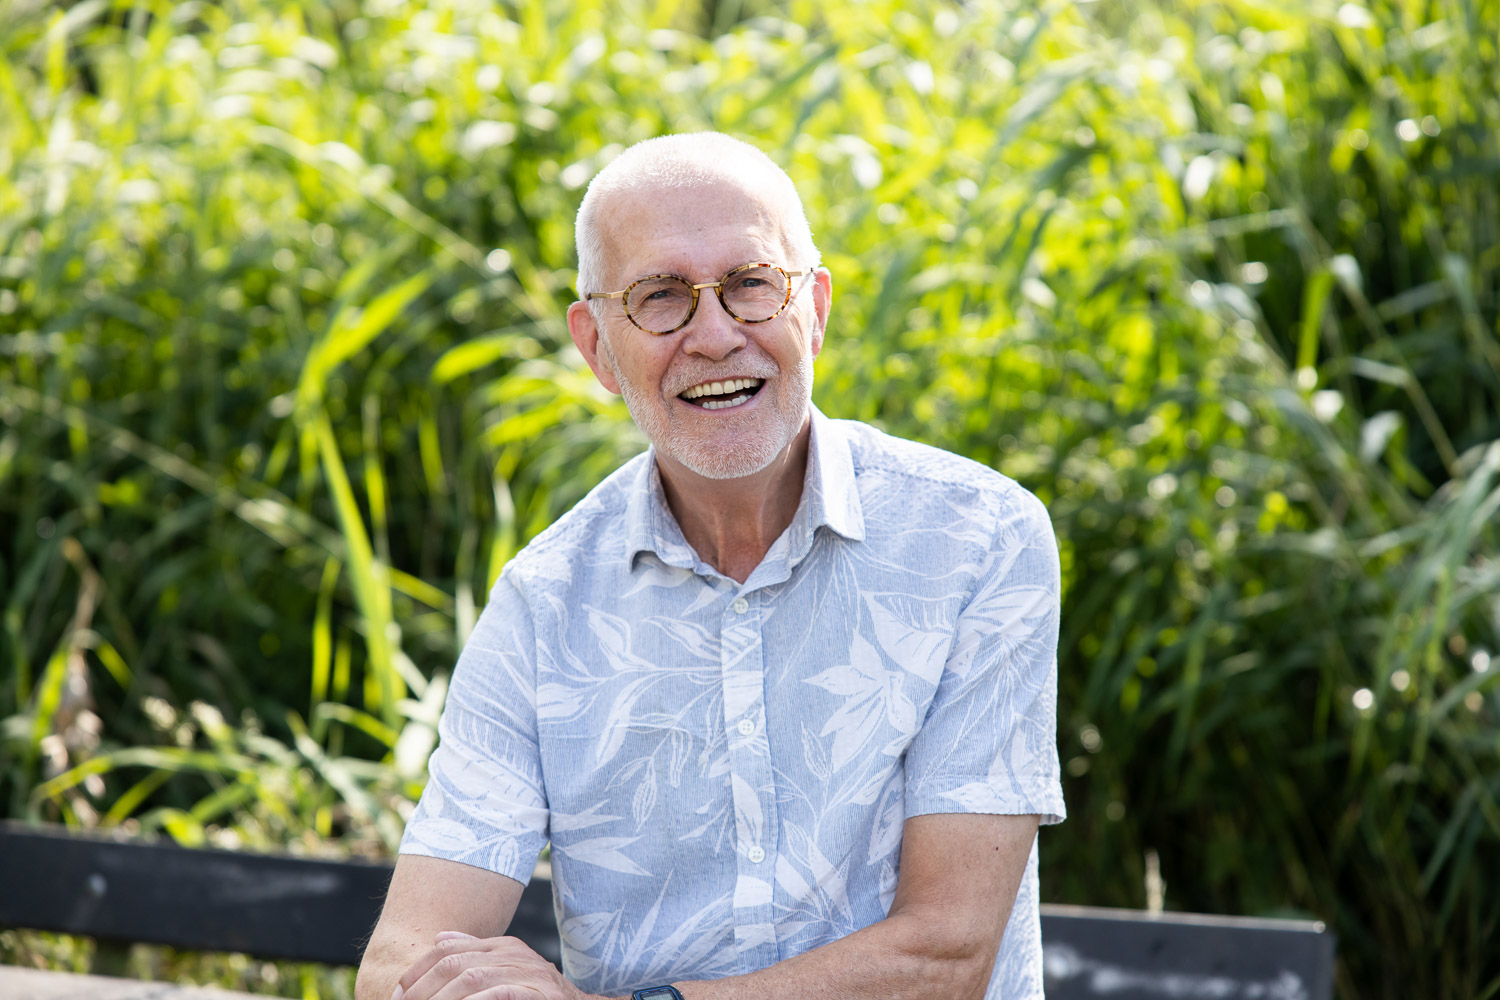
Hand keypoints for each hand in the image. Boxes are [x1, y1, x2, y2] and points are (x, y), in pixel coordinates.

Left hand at [393, 931, 593, 999]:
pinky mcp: (539, 993)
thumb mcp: (506, 970)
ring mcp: (528, 972)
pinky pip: (498, 994)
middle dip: (421, 990)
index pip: (448, 949)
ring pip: (470, 979)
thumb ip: (475, 952)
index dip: (417, 971)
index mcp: (501, 945)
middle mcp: (513, 953)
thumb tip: (440, 937)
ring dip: (441, 999)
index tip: (396, 994)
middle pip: (453, 963)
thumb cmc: (537, 994)